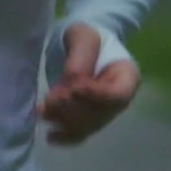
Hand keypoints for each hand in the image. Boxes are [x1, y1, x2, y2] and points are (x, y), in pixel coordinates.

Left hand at [36, 23, 138, 146]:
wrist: (78, 41)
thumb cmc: (85, 34)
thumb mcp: (83, 35)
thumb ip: (81, 57)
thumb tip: (73, 85)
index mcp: (127, 74)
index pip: (118, 94)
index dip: (97, 97)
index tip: (74, 89)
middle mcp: (120, 98)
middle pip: (101, 113)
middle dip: (75, 109)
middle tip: (50, 100)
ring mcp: (104, 110)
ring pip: (89, 125)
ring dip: (65, 122)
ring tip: (43, 112)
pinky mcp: (88, 118)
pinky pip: (80, 133)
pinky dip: (66, 137)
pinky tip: (51, 137)